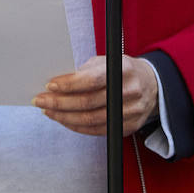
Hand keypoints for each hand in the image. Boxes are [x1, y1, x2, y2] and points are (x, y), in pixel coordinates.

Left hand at [34, 55, 157, 136]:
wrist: (152, 84)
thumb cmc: (123, 70)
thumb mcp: (106, 62)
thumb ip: (84, 71)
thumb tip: (56, 84)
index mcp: (123, 69)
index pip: (91, 80)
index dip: (68, 84)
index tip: (49, 86)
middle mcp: (129, 90)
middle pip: (87, 103)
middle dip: (59, 103)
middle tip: (41, 100)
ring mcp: (131, 111)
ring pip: (89, 120)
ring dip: (64, 117)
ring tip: (49, 111)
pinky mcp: (128, 126)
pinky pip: (96, 130)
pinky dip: (76, 126)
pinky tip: (64, 119)